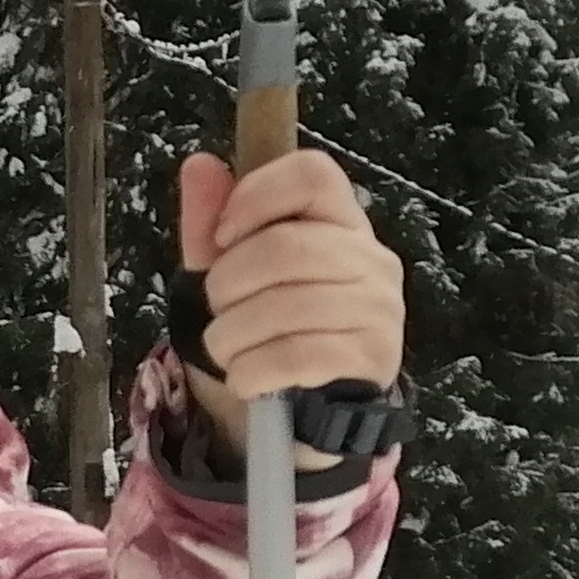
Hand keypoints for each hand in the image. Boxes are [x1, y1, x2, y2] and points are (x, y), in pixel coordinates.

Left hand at [174, 148, 404, 434]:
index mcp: (341, 222)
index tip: (222, 237)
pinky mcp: (372, 360)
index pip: (313, 174)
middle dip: (226, 285)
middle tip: (217, 310)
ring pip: (285, 306)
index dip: (255, 197)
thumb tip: (200, 164)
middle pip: (286, 246)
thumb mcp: (229, 276)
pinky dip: (251, 372)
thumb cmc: (265, 332)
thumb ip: (212, 223)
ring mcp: (379, 309)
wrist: (300, 414)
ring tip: (226, 350)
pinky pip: (296, 356)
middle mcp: (371, 258)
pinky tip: (246, 379)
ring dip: (230, 336)